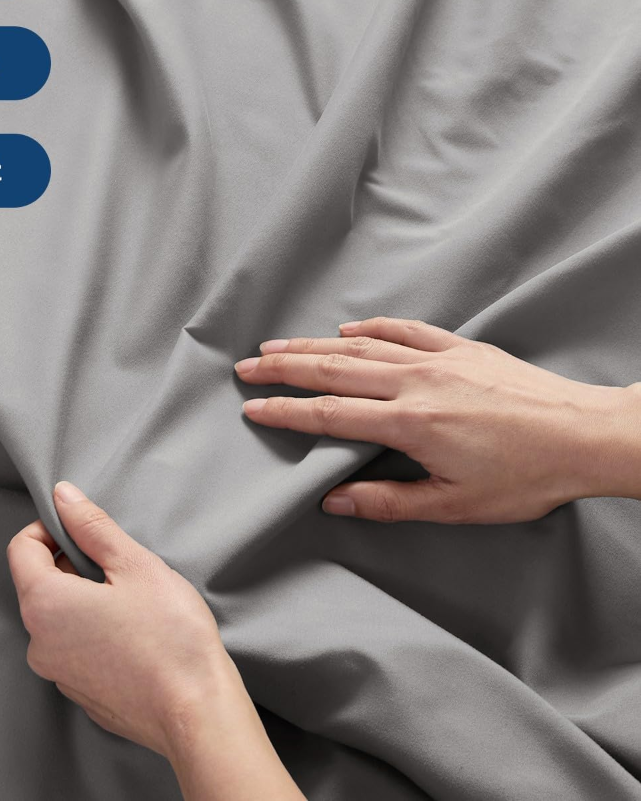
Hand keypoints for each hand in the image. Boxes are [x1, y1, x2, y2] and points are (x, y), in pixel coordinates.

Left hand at [7, 482, 238, 756]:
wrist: (197, 712)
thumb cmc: (170, 635)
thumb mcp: (134, 564)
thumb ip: (92, 526)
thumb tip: (63, 496)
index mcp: (44, 604)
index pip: (21, 548)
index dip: (50, 529)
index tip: (84, 529)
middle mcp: (38, 643)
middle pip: (38, 582)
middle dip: (70, 563)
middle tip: (118, 564)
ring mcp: (57, 674)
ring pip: (57, 616)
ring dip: (83, 597)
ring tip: (131, 600)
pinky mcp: (79, 693)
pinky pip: (73, 647)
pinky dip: (92, 630)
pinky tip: (132, 632)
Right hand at [235, 316, 640, 523]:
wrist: (585, 435)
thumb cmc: (526, 476)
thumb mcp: (456, 504)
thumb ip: (389, 500)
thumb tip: (335, 501)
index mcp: (409, 423)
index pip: (330, 414)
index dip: (286, 412)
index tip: (252, 409)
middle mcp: (415, 382)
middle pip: (333, 369)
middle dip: (284, 369)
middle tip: (247, 367)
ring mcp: (438, 359)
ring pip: (361, 345)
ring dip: (314, 344)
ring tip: (278, 344)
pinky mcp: (461, 348)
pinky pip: (405, 330)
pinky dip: (372, 327)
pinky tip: (349, 328)